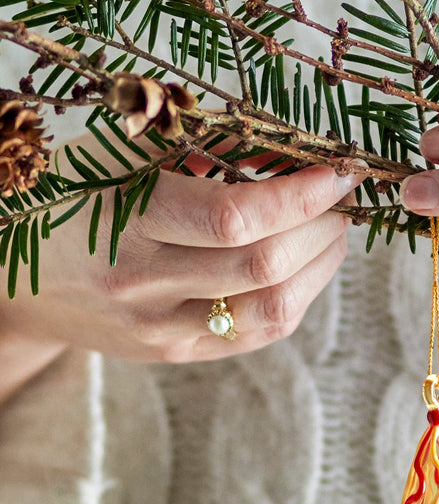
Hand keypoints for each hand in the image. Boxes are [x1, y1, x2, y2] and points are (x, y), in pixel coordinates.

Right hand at [0, 158, 361, 384]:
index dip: (301, 194)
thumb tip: (289, 148)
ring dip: (321, 268)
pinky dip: (297, 297)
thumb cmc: (71, 200)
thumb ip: (204, 149)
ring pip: (273, 310)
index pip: (236, 218)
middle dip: (323, 227)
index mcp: (124, 221)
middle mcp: (143, 286)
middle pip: (265, 266)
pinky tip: (304, 267)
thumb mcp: (121, 157)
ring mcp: (161, 330)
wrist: (13, 276)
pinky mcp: (176, 354)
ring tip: (331, 232)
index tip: (338, 171)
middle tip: (341, 199)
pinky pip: (258, 334)